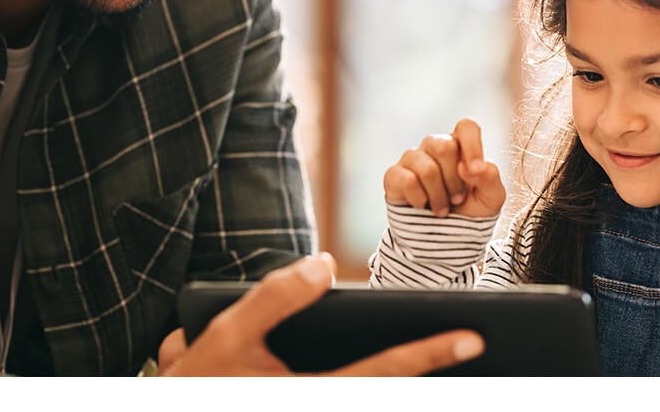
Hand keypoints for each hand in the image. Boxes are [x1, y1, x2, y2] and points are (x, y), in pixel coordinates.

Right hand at [156, 253, 483, 375]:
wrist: (183, 406)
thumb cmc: (202, 379)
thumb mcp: (231, 331)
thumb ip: (277, 296)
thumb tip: (322, 264)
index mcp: (313, 392)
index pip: (386, 371)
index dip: (432, 352)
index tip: (472, 336)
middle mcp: (324, 407)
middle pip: (394, 392)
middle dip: (433, 369)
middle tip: (476, 344)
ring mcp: (320, 410)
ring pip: (379, 398)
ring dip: (409, 380)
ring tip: (446, 353)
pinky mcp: (311, 407)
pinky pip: (355, 397)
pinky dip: (381, 383)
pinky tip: (398, 367)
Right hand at [383, 118, 505, 217]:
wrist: (447, 238)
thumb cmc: (471, 209)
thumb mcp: (492, 197)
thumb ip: (489, 177)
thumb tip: (467, 167)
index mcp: (461, 144)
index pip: (466, 126)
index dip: (473, 145)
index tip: (476, 171)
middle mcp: (434, 145)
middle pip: (445, 147)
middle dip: (455, 181)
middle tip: (458, 198)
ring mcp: (412, 159)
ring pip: (427, 169)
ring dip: (439, 196)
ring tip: (443, 208)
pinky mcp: (394, 175)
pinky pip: (407, 181)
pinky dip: (420, 200)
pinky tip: (423, 206)